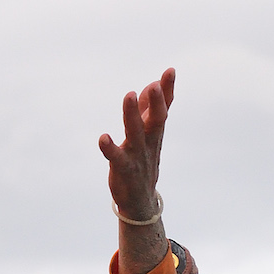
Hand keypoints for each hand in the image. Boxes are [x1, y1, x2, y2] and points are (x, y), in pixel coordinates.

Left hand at [98, 68, 174, 220]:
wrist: (140, 201)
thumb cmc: (142, 163)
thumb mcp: (148, 136)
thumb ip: (147, 111)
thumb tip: (151, 85)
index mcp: (154, 133)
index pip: (163, 109)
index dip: (167, 91)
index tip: (170, 71)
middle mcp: (148, 143)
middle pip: (155, 120)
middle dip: (157, 103)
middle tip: (155, 85)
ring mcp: (137, 156)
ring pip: (136, 134)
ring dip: (133, 115)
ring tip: (130, 95)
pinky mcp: (123, 170)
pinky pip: (117, 158)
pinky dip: (110, 148)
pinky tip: (102, 138)